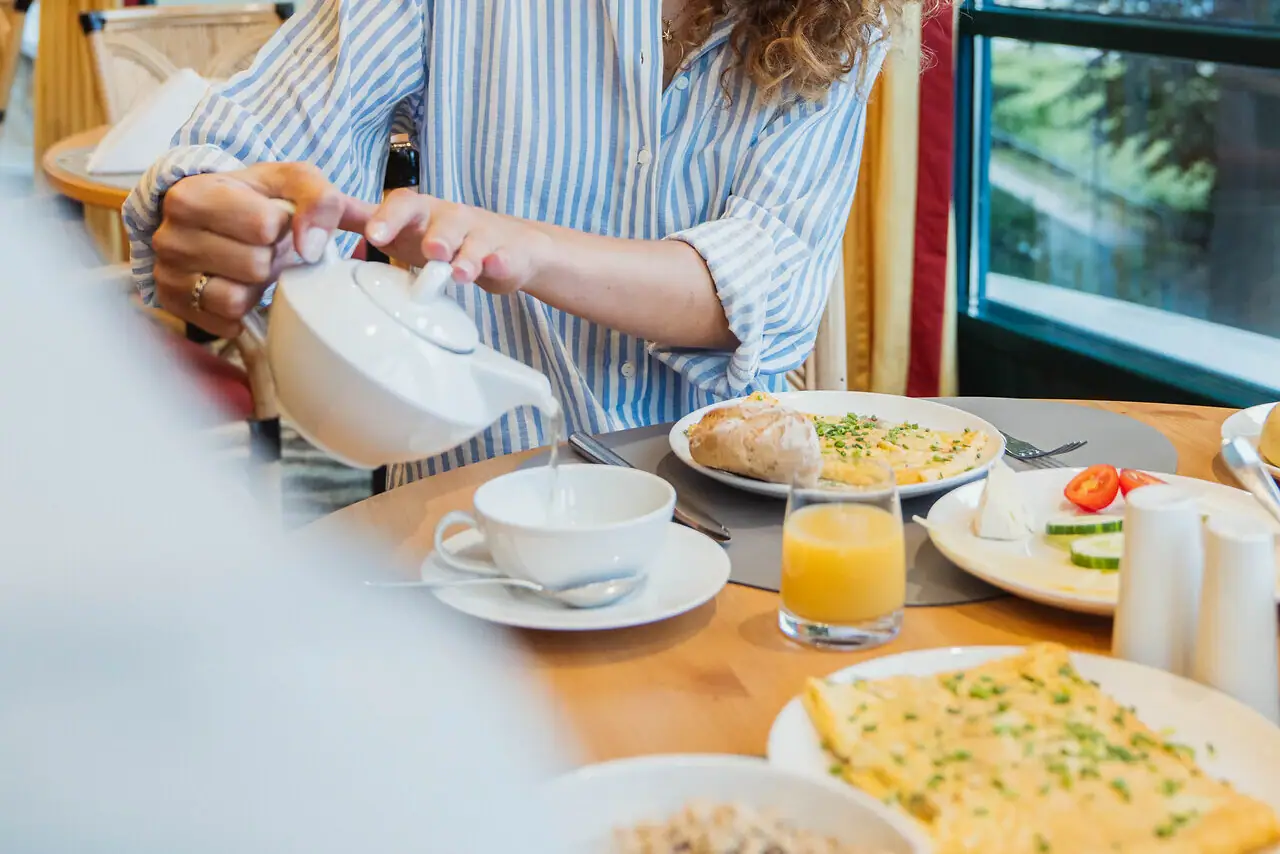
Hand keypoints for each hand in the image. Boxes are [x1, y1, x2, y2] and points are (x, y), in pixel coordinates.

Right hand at [152, 162, 361, 337]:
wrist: (215, 216)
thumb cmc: (256, 198)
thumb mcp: (292, 182)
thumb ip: (320, 200)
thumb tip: (313, 246)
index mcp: (192, 195)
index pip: (265, 226)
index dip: (283, 226)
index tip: (273, 218)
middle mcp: (168, 236)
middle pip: (255, 266)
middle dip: (270, 258)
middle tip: (263, 245)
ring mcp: (168, 274)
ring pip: (237, 300)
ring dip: (255, 286)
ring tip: (250, 265)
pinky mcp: (175, 307)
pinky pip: (226, 323)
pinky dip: (242, 310)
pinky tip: (237, 284)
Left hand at [352, 190, 553, 294]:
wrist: (503, 245)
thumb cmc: (440, 237)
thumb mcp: (400, 227)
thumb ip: (359, 219)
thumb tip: (308, 216)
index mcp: (421, 213)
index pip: (403, 205)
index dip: (389, 218)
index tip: (374, 236)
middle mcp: (450, 219)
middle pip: (444, 219)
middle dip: (437, 236)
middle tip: (429, 252)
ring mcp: (480, 237)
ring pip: (474, 242)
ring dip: (466, 256)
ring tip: (458, 273)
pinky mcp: (504, 257)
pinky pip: (503, 259)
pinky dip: (499, 264)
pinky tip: (495, 268)